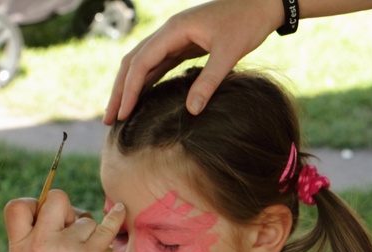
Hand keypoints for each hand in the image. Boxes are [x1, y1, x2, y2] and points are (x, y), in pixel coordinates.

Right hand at [4, 190, 124, 251]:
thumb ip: (27, 247)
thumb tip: (41, 222)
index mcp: (18, 247)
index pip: (16, 206)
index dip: (32, 204)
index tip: (44, 213)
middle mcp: (39, 242)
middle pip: (56, 198)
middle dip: (67, 207)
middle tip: (71, 226)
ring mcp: (65, 247)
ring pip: (85, 219)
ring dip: (89, 233)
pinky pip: (106, 226)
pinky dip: (116, 218)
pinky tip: (120, 211)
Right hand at [103, 0, 281, 121]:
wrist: (263, 3)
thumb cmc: (248, 22)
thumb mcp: (230, 52)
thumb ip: (209, 81)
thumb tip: (191, 111)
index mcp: (173, 30)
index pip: (140, 62)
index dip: (129, 90)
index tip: (123, 115)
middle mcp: (167, 33)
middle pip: (131, 63)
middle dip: (119, 92)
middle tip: (108, 119)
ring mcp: (172, 38)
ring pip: (140, 64)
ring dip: (127, 88)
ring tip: (119, 114)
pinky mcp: (181, 45)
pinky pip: (155, 66)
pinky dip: (143, 84)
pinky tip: (139, 101)